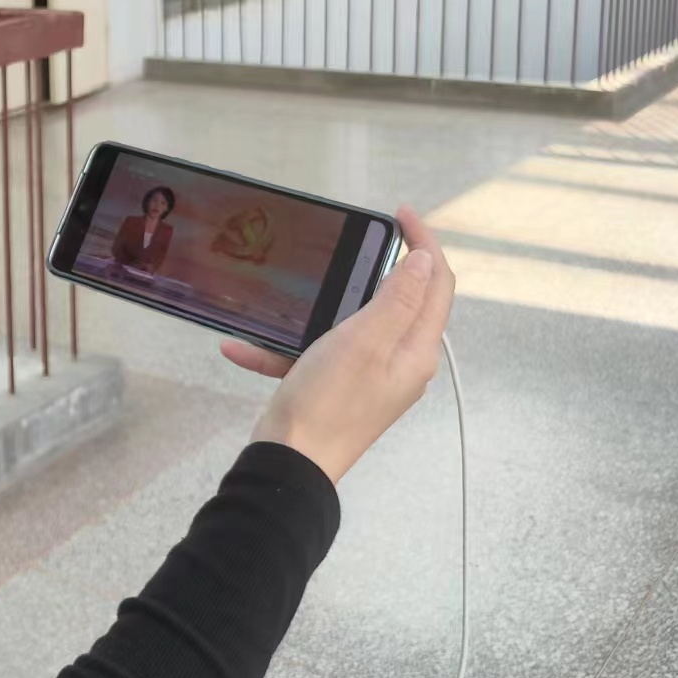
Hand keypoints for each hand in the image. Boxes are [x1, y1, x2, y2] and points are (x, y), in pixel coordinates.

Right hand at [221, 206, 455, 484]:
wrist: (290, 464)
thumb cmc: (329, 401)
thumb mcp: (365, 340)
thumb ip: (398, 299)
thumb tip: (425, 260)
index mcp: (415, 349)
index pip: (437, 283)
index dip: (424, 242)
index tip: (397, 213)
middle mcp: (399, 363)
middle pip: (399, 301)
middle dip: (375, 267)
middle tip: (350, 241)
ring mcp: (368, 378)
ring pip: (350, 325)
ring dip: (319, 307)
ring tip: (293, 292)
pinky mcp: (335, 389)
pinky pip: (311, 355)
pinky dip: (282, 347)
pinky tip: (240, 346)